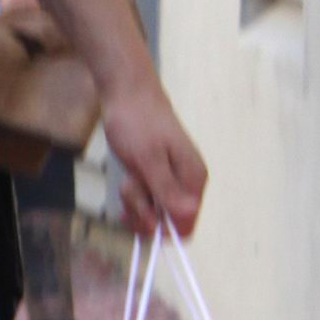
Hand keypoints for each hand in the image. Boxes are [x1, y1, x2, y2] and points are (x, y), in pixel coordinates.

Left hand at [102, 72, 206, 237]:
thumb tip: (187, 216)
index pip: (186, 224)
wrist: (127, 91)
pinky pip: (148, 198)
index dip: (162, 228)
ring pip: (155, 211)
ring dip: (136, 203)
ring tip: (127, 180)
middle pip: (169, 221)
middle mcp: (187, 182)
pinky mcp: (157, 174)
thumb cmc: (137, 122)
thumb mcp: (147, 159)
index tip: (139, 215)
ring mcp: (172, 179)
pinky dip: (134, 195)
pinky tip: (126, 184)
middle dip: (143, 213)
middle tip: (129, 189)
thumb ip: (165, 189)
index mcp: (193, 179)